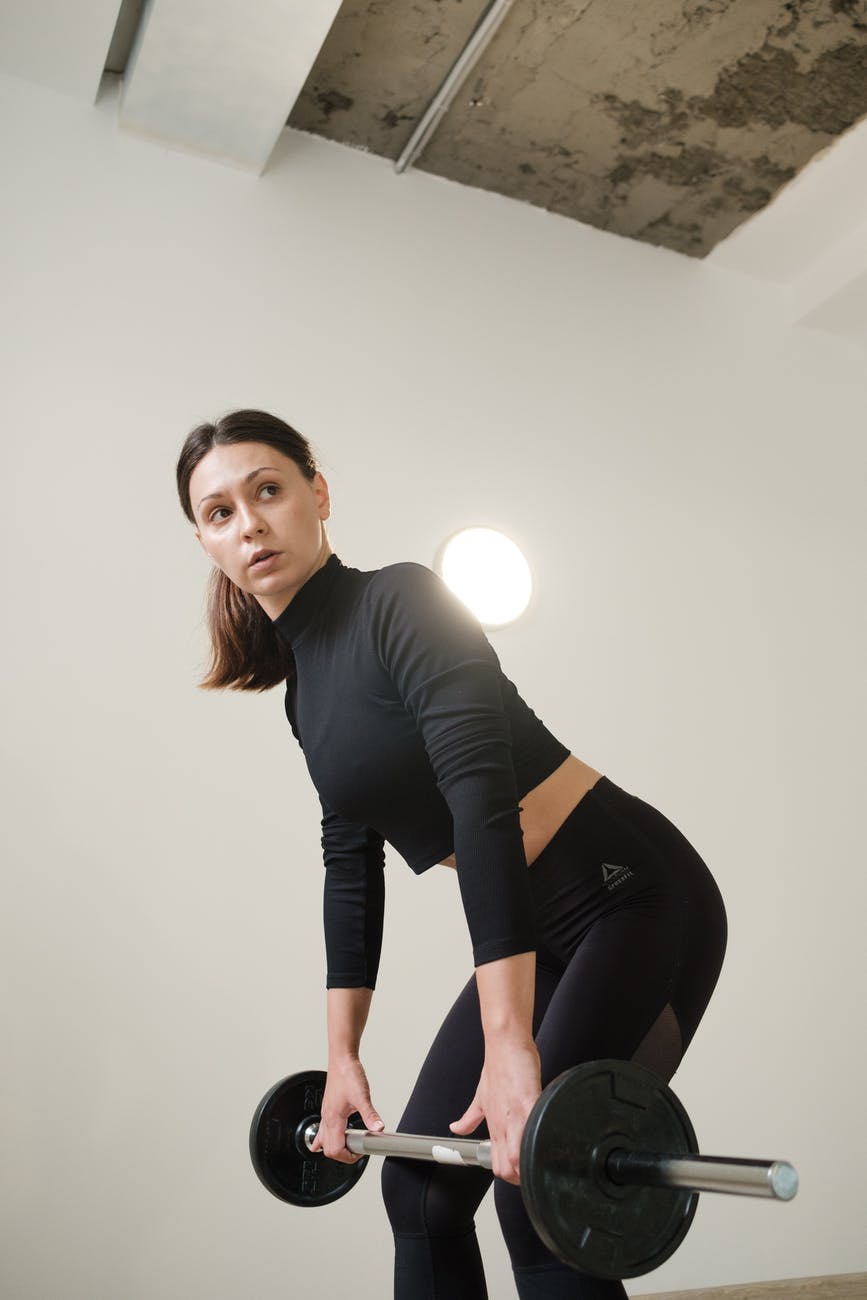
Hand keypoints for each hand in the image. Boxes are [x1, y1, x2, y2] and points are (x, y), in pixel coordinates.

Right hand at [310, 1056, 383, 1163]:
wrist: (342, 1059)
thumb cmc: (348, 1074)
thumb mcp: (362, 1096)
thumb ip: (370, 1114)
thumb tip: (378, 1129)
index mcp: (333, 1118)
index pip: (335, 1150)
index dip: (348, 1156)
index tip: (361, 1151)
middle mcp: (327, 1118)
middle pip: (328, 1150)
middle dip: (343, 1155)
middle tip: (357, 1149)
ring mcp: (326, 1113)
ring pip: (323, 1141)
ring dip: (335, 1147)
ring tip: (349, 1145)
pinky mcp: (328, 1108)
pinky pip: (322, 1129)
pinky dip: (324, 1138)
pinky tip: (328, 1139)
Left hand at [449, 1041, 540, 1183]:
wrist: (505, 1042)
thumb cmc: (500, 1067)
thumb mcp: (480, 1096)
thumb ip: (470, 1117)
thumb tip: (456, 1129)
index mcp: (494, 1126)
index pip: (497, 1166)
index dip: (511, 1176)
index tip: (522, 1172)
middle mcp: (502, 1124)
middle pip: (507, 1169)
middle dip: (522, 1176)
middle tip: (533, 1169)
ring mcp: (515, 1114)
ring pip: (517, 1157)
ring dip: (530, 1162)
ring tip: (541, 1155)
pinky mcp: (529, 1100)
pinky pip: (534, 1128)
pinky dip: (540, 1138)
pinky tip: (548, 1135)